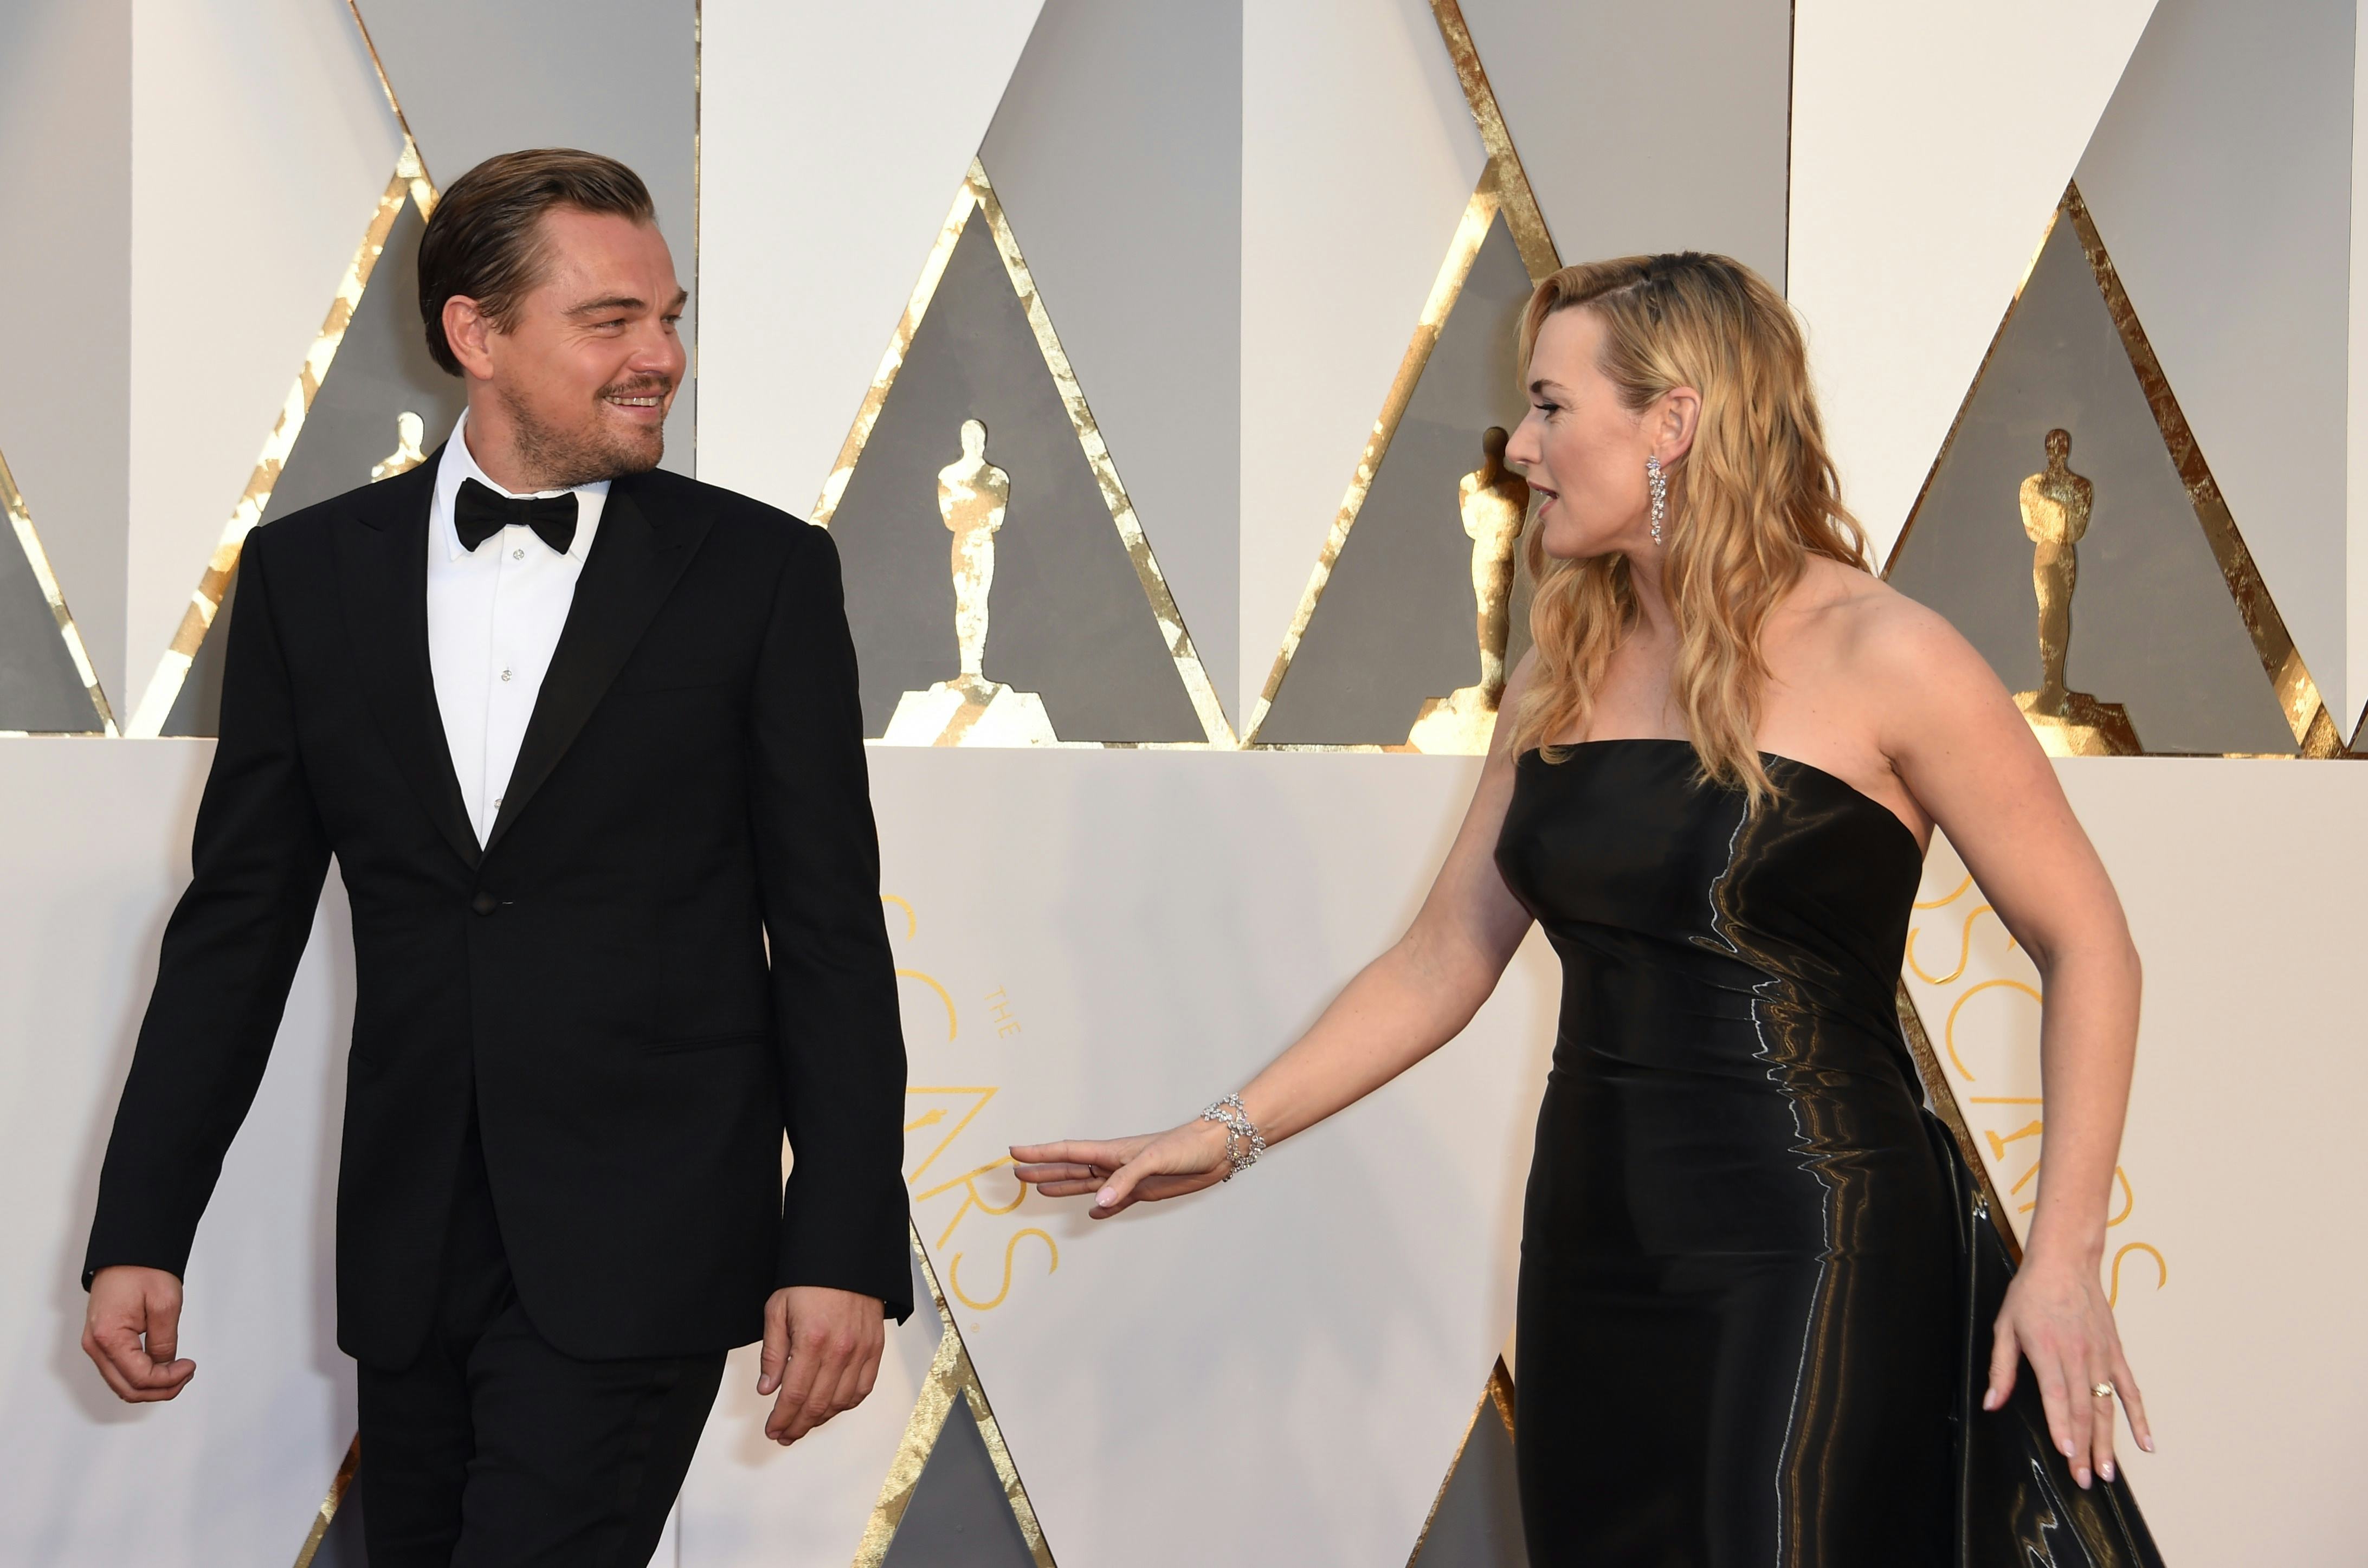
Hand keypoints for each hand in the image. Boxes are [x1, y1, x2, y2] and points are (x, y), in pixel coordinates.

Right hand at [83, 1265, 195, 1403]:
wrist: (127, 1251)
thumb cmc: (143, 1269)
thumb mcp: (165, 1304)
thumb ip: (165, 1341)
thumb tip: (166, 1366)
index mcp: (108, 1337)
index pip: (139, 1378)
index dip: (168, 1380)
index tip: (189, 1367)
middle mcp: (95, 1345)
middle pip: (127, 1389)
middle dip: (161, 1389)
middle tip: (186, 1375)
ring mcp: (95, 1345)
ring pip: (122, 1384)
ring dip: (152, 1385)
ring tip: (179, 1372)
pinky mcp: (101, 1341)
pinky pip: (119, 1371)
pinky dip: (141, 1376)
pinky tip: (162, 1367)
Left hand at [757, 1285, 883, 1444]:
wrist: (846, 1259)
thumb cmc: (810, 1281)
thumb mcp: (778, 1310)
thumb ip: (773, 1352)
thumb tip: (767, 1388)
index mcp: (812, 1341)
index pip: (794, 1395)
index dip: (782, 1419)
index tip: (772, 1429)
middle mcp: (840, 1350)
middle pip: (817, 1405)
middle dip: (797, 1426)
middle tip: (784, 1435)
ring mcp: (861, 1351)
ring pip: (841, 1402)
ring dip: (821, 1419)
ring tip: (805, 1424)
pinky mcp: (874, 1348)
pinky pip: (863, 1388)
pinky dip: (847, 1404)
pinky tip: (833, 1408)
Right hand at [1010, 1118, 1232, 1216]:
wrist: (1216, 1149)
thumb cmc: (1186, 1145)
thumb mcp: (1153, 1160)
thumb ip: (1124, 1181)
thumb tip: (1096, 1206)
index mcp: (1112, 1152)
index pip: (1068, 1152)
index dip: (1040, 1152)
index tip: (1015, 1152)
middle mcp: (1115, 1164)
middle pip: (1070, 1168)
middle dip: (1043, 1170)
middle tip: (1016, 1174)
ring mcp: (1127, 1178)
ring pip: (1087, 1183)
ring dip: (1064, 1185)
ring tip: (1041, 1189)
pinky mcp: (1143, 1191)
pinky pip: (1115, 1202)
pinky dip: (1102, 1209)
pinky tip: (1092, 1213)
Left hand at [1984, 1248, 2152, 1487]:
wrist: (2065, 1263)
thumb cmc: (2031, 1294)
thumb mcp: (2004, 1327)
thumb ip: (2001, 1369)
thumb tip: (1990, 1403)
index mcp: (2048, 1351)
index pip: (2058, 1397)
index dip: (2063, 1427)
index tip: (2068, 1454)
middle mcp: (2078, 1356)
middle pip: (2084, 1410)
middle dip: (2085, 1448)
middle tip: (2085, 1479)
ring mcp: (2101, 1356)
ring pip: (2107, 1406)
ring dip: (2109, 1441)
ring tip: (2107, 1472)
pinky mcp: (2115, 1353)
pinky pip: (2130, 1389)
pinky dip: (2139, 1417)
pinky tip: (2145, 1443)